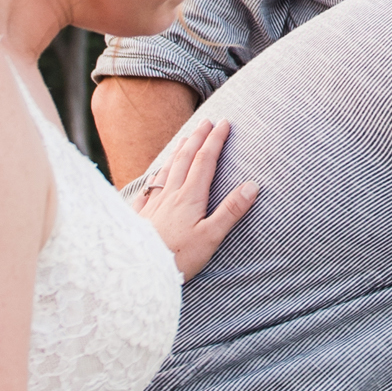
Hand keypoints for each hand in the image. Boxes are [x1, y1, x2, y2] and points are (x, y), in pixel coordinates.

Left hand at [129, 117, 256, 280]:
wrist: (140, 268)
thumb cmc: (178, 257)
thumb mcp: (212, 236)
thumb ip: (231, 210)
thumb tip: (251, 185)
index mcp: (190, 197)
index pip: (205, 161)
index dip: (215, 141)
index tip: (224, 124)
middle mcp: (170, 195)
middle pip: (185, 159)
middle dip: (197, 138)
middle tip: (207, 122)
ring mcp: (154, 203)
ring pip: (167, 170)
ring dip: (178, 151)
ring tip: (185, 139)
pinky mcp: (141, 216)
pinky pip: (148, 188)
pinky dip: (155, 176)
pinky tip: (155, 176)